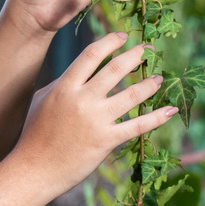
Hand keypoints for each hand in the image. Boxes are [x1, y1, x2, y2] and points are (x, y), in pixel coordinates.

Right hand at [11, 32, 177, 188]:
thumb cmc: (34, 134)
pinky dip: (157, 117)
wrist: (34, 169)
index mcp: (65, 87)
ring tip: (159, 78)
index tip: (122, 36)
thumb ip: (62, 83)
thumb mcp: (43, 100)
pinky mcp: (106, 141)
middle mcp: (82, 100)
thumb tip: (79, 72)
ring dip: (149, 84)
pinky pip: (138, 125)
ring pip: (132, 95)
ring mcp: (95, 120)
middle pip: (115, 69)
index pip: (91, 55)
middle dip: (135, 55)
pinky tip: (170, 110)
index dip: (110, 42)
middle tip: (148, 49)